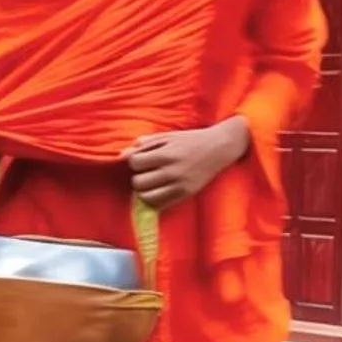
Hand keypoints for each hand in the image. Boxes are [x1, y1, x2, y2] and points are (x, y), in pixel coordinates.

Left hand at [124, 117, 251, 209]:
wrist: (219, 147)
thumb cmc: (190, 140)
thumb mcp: (167, 136)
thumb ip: (144, 144)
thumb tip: (121, 155)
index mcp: (166, 154)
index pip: (134, 163)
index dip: (136, 161)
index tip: (144, 159)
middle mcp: (172, 171)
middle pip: (138, 182)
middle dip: (139, 176)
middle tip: (148, 172)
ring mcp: (180, 185)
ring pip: (146, 197)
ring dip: (145, 190)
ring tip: (152, 182)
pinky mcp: (186, 194)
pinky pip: (160, 205)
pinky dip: (155, 199)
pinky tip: (159, 190)